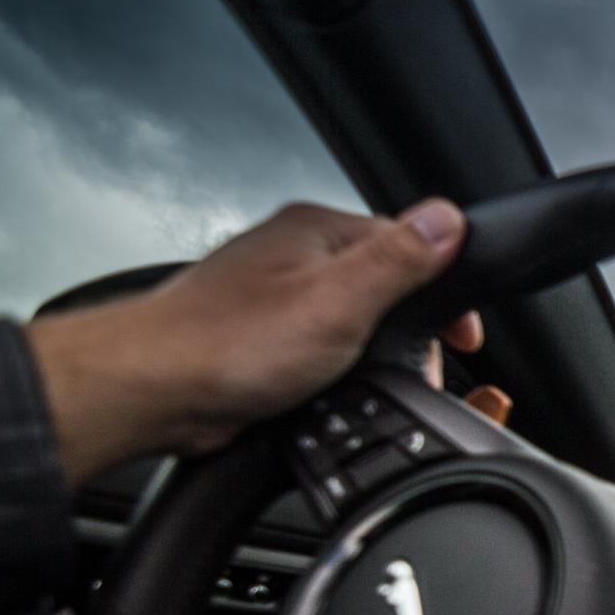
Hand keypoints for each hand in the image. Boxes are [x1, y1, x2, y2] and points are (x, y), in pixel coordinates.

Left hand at [25, 199, 484, 485]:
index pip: (408, 244)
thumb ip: (399, 259)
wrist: (151, 393)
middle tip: (407, 369)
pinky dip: (334, 378)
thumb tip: (447, 219)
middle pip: (384, 288)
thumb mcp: (338, 301)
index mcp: (316, 231)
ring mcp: (276, 298)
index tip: (463, 337)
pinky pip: (322, 354)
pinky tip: (323, 395)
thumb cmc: (226, 345)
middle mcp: (294, 257)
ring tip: (354, 384)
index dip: (444, 293)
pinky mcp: (263, 341)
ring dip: (367, 359)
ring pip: (353, 326)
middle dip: (406, 334)